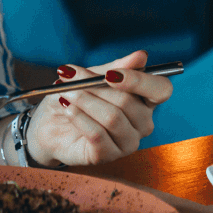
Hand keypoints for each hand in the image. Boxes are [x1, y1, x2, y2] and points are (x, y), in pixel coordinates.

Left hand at [25, 52, 174, 167]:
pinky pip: (97, 134)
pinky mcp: (107, 156)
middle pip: (129, 102)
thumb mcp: (92, 77)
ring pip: (112, 118)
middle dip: (94, 86)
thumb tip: (141, 56)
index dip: (139, 81)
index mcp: (145, 100)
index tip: (110, 74)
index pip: (161, 90)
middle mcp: (142, 123)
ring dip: (83, 100)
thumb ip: (115, 68)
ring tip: (65, 94)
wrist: (50, 124)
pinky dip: (79, 117)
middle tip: (70, 78)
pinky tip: (67, 109)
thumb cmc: (76, 98)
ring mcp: (127, 142)